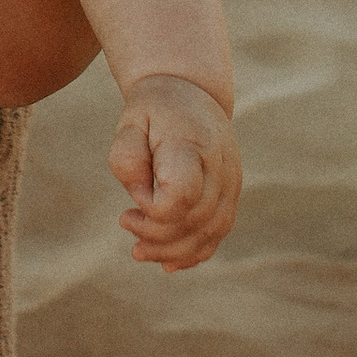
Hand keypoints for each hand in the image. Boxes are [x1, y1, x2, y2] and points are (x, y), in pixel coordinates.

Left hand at [110, 74, 241, 270]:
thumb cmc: (154, 110)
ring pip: (210, 232)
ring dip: (173, 251)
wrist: (190, 92)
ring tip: (138, 251)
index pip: (182, 195)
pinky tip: (168, 263)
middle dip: (156, 235)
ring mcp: (231, 182)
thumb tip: (140, 197)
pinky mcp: (231, 194)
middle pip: (195, 219)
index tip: (131, 198)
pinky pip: (219, 232)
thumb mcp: (129, 122)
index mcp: (192, 144)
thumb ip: (127, 158)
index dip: (153, 210)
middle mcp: (220, 166)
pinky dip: (195, 253)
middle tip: (125, 221)